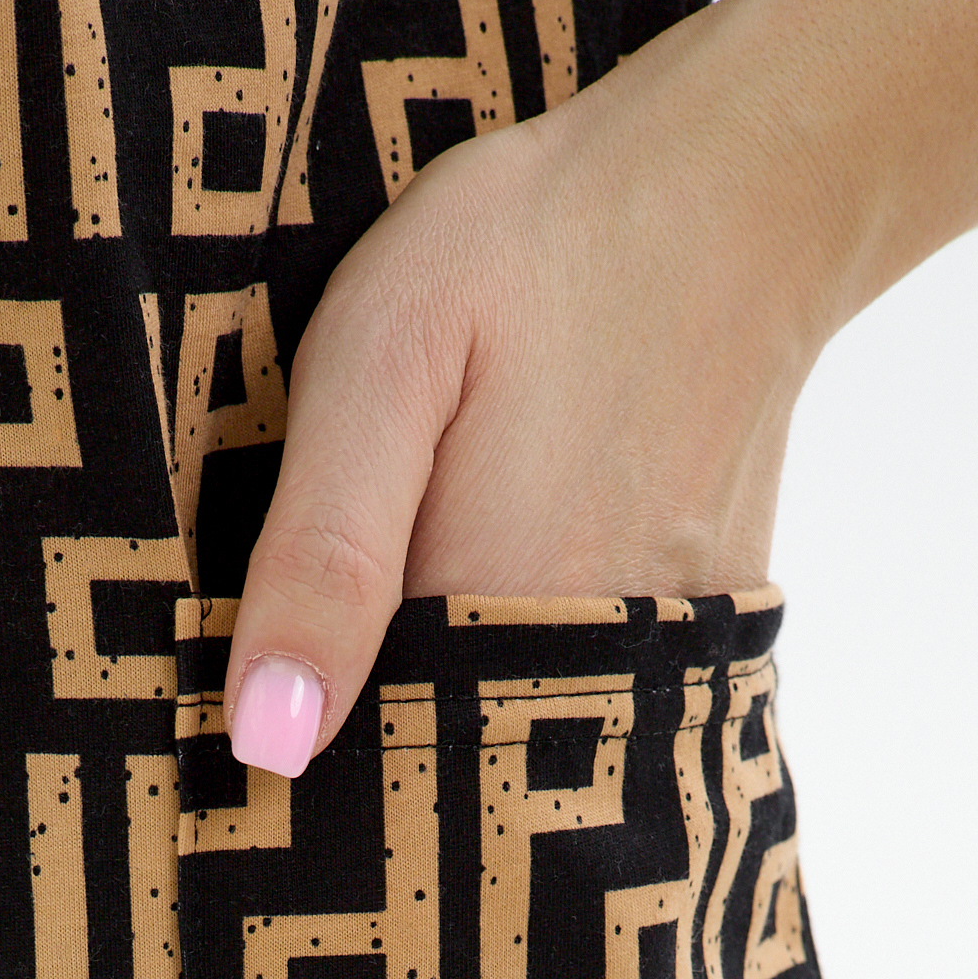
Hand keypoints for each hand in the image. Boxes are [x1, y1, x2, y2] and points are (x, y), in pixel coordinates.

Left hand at [224, 1, 830, 776]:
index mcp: (481, 631)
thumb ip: (320, 556)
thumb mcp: (377, 367)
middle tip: (330, 668)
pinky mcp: (700, 630)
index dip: (293, 784)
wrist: (733, 189)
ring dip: (454, 725)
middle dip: (375, 769)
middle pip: (450, 789)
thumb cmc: (531, 258)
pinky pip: (598, 706)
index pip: (361, 785)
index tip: (244, 766)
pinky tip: (499, 599)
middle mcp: (582, 676)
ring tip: (420, 613)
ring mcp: (657, 662)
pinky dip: (535, 682)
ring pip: (523, 756)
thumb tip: (266, 742)